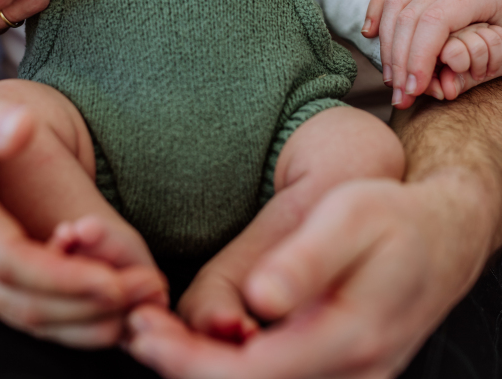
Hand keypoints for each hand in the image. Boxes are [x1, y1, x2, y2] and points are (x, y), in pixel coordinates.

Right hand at [0, 79, 166, 346]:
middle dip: (88, 306)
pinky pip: (19, 309)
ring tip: (141, 307)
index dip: (63, 277)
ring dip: (84, 320)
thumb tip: (19, 129)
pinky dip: (67, 318)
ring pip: (22, 315)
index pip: (8, 260)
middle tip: (149, 296)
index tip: (114, 280)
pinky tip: (108, 309)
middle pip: (21, 301)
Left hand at [127, 175, 491, 378]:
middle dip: (185, 367)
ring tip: (155, 335)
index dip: (189, 361)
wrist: (443, 238)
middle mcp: (350, 374)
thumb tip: (261, 300)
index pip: (251, 373)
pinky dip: (234, 363)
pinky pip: (280, 377)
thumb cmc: (392, 218)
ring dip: (204, 368)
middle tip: (136, 332)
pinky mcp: (342, 370)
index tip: (144, 332)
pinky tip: (205, 339)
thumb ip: (307, 262)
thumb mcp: (351, 219)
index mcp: (346, 337)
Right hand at [365, 0, 501, 108]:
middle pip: (408, 15)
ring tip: (393, 80)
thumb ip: (481, 60)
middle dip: (400, 60)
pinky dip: (376, 9)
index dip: (418, 58)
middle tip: (402, 96)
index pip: (433, 22)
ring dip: (387, 46)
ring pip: (395, 4)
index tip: (415, 90)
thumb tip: (445, 76)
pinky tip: (370, 33)